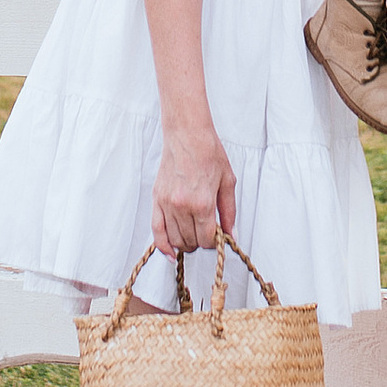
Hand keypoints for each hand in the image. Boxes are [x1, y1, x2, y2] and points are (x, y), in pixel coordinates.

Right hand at [153, 125, 234, 255]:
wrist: (187, 134)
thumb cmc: (209, 153)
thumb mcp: (228, 182)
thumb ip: (229, 212)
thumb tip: (231, 235)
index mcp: (202, 203)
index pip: (207, 239)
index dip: (214, 242)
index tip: (218, 237)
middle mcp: (182, 206)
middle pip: (191, 241)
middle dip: (201, 242)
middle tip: (207, 233)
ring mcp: (167, 204)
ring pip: (175, 239)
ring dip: (185, 243)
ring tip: (193, 235)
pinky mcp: (157, 199)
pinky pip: (156, 230)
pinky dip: (163, 245)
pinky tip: (170, 252)